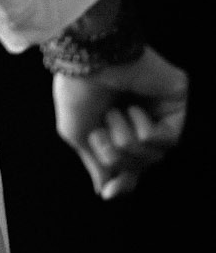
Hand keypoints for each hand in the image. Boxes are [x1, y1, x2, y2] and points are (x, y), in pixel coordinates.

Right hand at [52, 45, 188, 199]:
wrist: (89, 59)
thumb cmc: (77, 89)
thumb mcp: (76, 133)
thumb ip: (96, 164)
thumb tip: (105, 191)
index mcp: (116, 125)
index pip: (128, 165)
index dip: (122, 183)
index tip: (110, 193)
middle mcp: (140, 119)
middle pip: (139, 166)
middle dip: (115, 154)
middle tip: (101, 128)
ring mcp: (160, 111)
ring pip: (153, 156)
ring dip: (127, 140)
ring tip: (114, 112)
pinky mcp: (176, 103)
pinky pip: (167, 140)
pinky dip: (145, 129)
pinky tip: (134, 108)